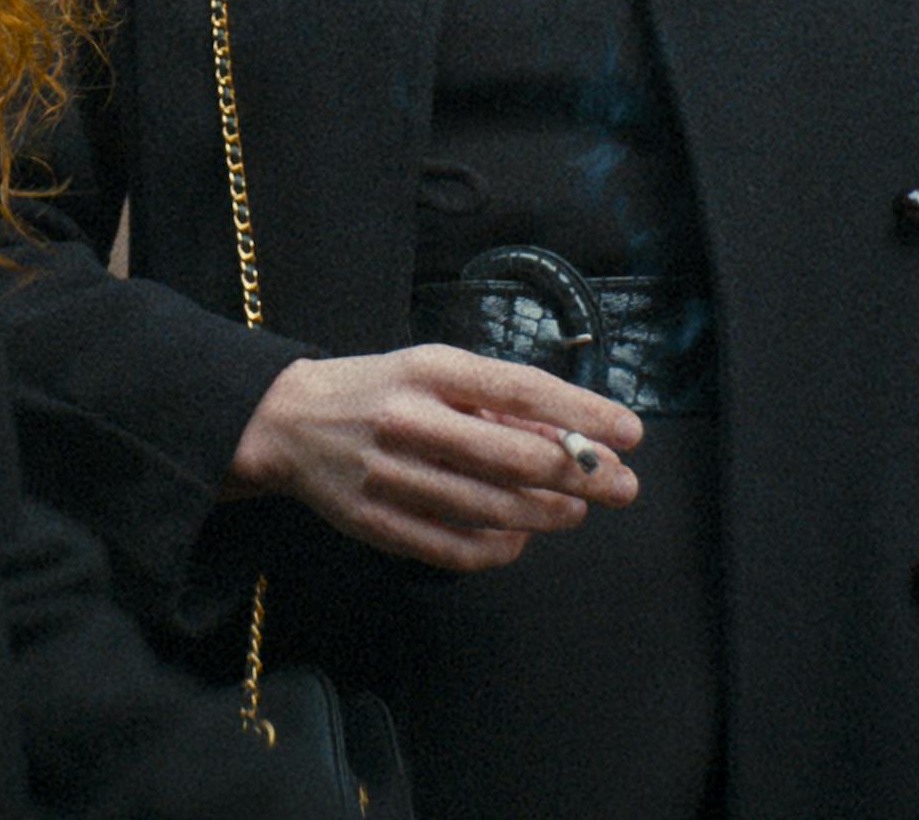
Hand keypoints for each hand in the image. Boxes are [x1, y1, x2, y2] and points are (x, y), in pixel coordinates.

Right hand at [227, 346, 640, 571]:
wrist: (288, 422)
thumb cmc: (379, 390)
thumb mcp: (432, 370)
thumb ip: (493, 399)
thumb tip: (568, 432)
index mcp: (426, 370)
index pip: (520, 390)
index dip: (582, 415)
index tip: (630, 432)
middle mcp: (408, 420)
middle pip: (513, 456)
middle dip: (579, 474)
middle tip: (621, 486)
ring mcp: (389, 476)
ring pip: (490, 508)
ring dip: (547, 514)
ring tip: (576, 511)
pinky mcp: (376, 523)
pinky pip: (453, 548)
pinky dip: (499, 548)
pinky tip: (521, 537)